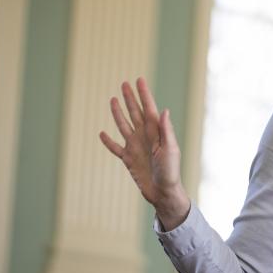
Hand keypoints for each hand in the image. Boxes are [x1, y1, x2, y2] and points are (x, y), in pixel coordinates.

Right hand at [99, 77, 189, 226]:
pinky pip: (115, 148)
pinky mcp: (128, 159)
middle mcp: (145, 137)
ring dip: (118, 113)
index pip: (149, 108)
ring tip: (112, 99)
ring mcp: (136, 147)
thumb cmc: (170, 172)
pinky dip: (108, 141)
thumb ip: (166, 131)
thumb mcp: (171, 150)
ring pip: (124, 125)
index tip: (139, 80)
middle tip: (124, 83)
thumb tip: (164, 110)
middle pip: (135, 113)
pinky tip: (102, 133)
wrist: (163, 192)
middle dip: (130, 98)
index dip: (144, 94)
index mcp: (156, 133)